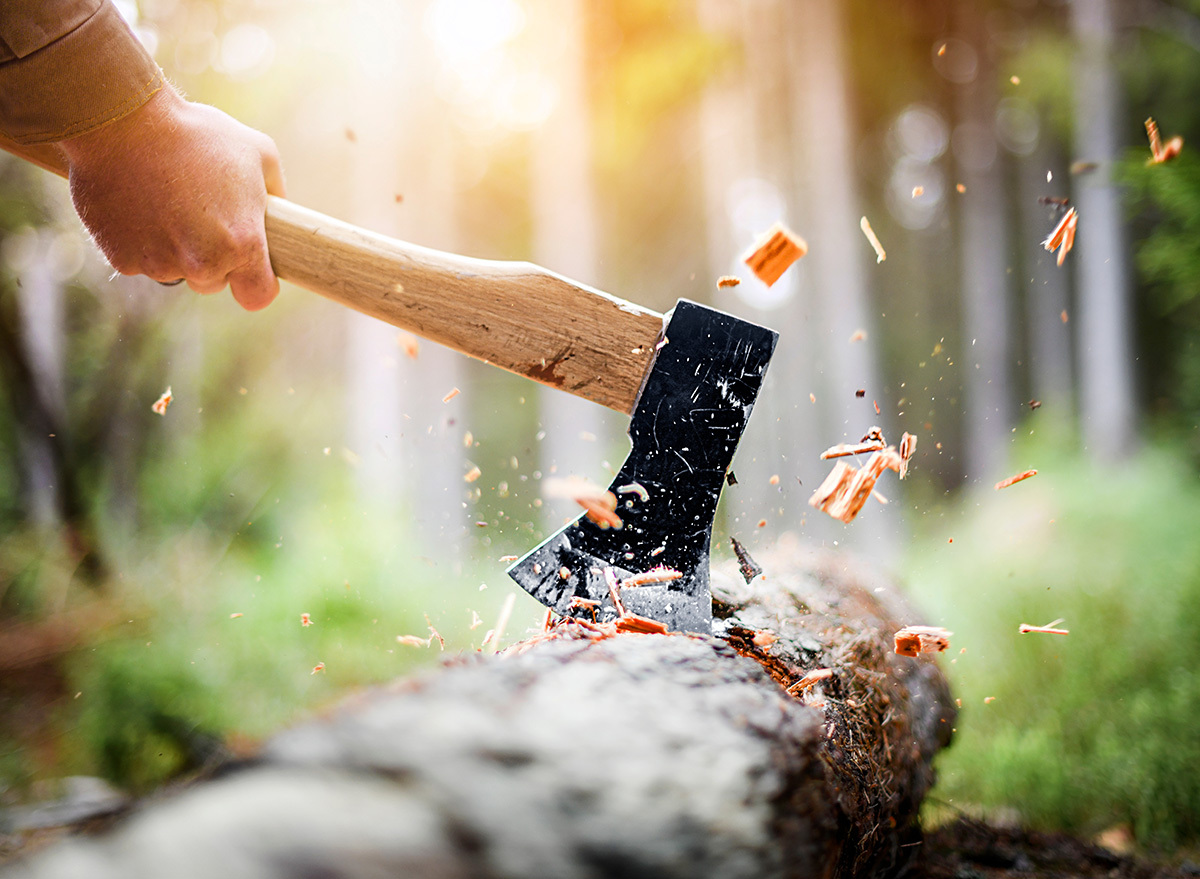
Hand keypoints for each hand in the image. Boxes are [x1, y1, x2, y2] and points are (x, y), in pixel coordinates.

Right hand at [58, 85, 285, 310]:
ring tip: (166, 201)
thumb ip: (275, 192)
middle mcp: (201, 264)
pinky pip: (138, 260)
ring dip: (173, 248)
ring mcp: (159, 264)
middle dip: (211, 257)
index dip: (256, 283)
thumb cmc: (196, 133)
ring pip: (174, 270)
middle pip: (212, 282)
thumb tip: (280, 213)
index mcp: (242, 245)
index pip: (258, 296)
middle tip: (200, 215)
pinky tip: (137, 204)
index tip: (251, 270)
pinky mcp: (121, 260)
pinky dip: (138, 241)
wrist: (122, 120)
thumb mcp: (258, 152)